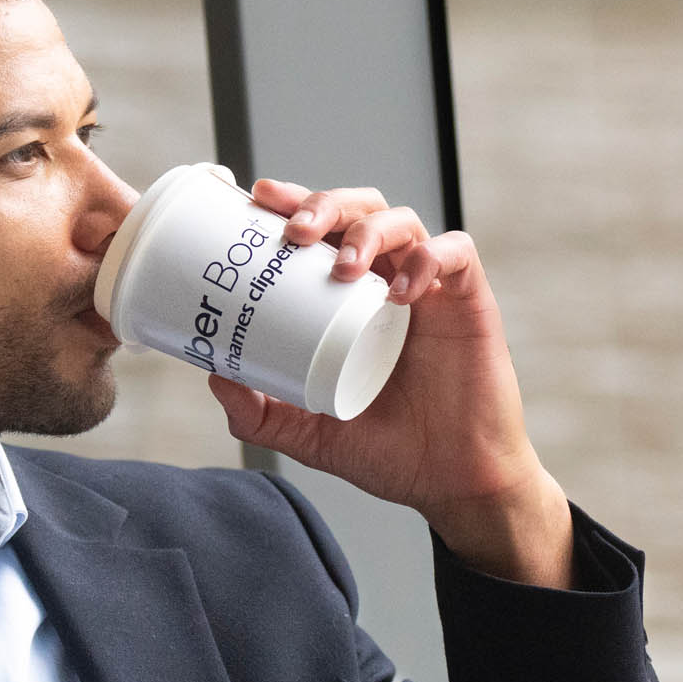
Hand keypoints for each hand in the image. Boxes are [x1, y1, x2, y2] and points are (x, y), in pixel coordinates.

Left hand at [205, 179, 575, 588]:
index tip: (260, 199)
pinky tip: (401, 289)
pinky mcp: (470, 303)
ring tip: (344, 266)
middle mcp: (389, 281)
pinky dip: (429, 257)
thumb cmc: (387, 451)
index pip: (323, 230)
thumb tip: (212, 375)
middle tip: (295, 232)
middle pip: (359, 210)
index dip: (294, 203)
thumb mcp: (307, 433)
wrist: (449, 482)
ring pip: (403, 221)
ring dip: (369, 229)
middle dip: (325, 205)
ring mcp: (430, 290)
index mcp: (350, 298)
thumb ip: (259, 413)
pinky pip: (457, 255)